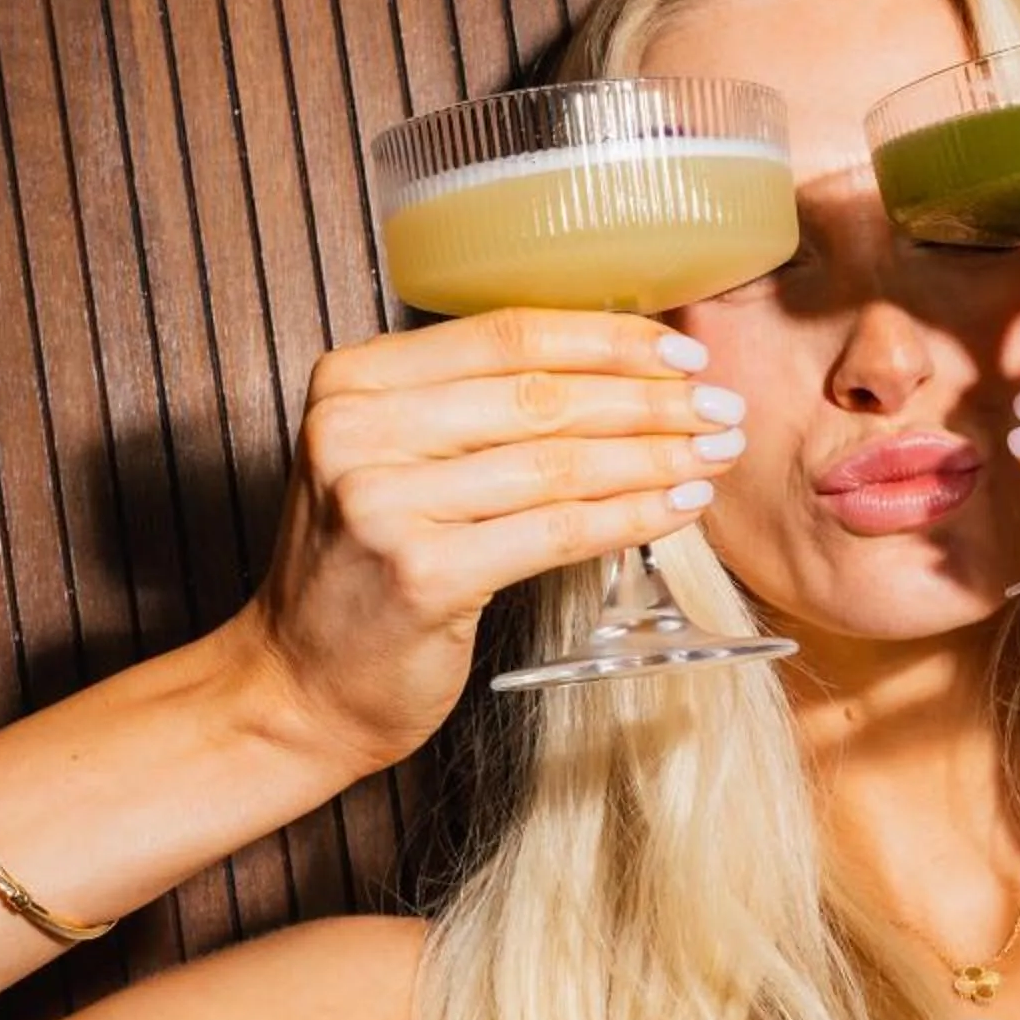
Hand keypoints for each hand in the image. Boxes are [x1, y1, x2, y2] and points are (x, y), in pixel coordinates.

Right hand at [238, 309, 747, 768]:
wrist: (298, 686)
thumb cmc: (364, 572)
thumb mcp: (390, 460)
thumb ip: (470, 407)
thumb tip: (616, 366)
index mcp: (353, 380)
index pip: (506, 334)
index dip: (607, 338)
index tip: (680, 352)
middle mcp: (358, 430)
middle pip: (540, 395)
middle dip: (648, 399)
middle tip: (721, 405)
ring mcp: (384, 502)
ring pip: (559, 462)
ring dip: (655, 456)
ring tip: (713, 453)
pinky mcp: (423, 573)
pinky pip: (556, 531)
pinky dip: (630, 517)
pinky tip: (678, 508)